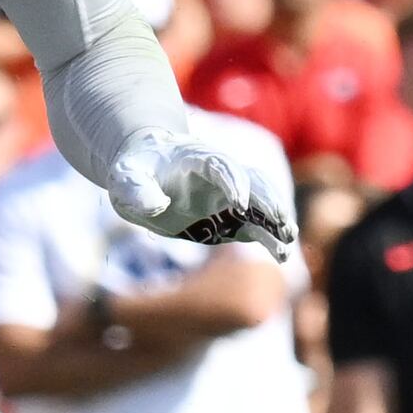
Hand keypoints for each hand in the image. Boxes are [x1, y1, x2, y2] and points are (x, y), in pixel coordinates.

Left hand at [108, 130, 297, 254]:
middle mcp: (221, 175)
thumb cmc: (136, 171)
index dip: (233, 183)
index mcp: (197, 158)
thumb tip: (157, 206)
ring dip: (276, 218)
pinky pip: (257, 226)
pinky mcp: (232, 217)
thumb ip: (136, 189)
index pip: (221, 166)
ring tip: (288, 237)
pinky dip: (271, 238)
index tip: (240, 205)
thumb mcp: (125, 178)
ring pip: (262, 202)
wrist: (148, 172)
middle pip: (253, 181)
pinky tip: (282, 255)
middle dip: (267, 200)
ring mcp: (230, 196)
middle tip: (278, 219)